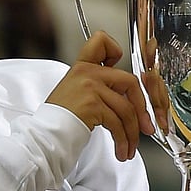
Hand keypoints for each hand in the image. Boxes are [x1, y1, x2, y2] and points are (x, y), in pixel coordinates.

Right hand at [45, 31, 154, 161]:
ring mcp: (90, 87)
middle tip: (145, 126)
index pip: (101, 41)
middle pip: (130, 82)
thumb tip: (129, 97)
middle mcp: (86, 72)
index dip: (116, 52)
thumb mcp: (75, 92)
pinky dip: (123, 140)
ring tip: (129, 147)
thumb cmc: (59, 118)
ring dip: (132, 133)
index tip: (119, 70)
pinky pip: (118, 123)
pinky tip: (121, 149)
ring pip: (127, 108)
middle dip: (143, 109)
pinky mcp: (93, 104)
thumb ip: (99, 86)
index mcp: (82, 67)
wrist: (45, 134)